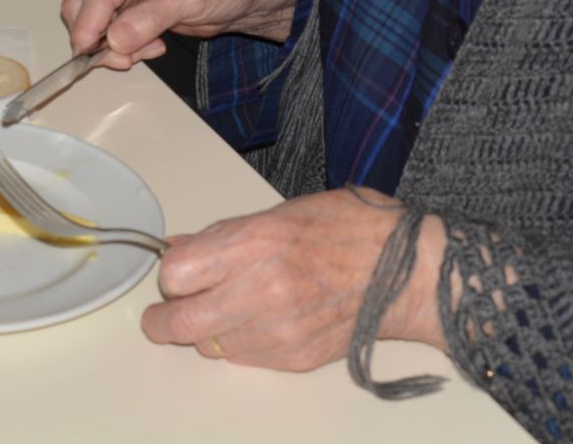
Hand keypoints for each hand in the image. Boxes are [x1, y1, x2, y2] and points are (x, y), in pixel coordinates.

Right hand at [59, 0, 300, 65]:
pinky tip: (150, 43)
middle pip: (83, 3)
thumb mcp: (191, 0)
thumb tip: (113, 40)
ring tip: (150, 48)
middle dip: (98, 38)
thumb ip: (150, 19)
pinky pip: (106, 25)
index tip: (85, 55)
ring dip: (112, 43)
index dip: (87, 25)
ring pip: (90, 17)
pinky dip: (121, 42)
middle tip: (127, 59)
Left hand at [142, 188, 447, 368]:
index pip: (175, 276)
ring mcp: (278, 330)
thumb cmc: (352, 230)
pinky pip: (244, 359)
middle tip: (162, 318)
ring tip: (227, 311)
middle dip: (163, 321)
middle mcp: (261, 290)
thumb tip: (179, 251)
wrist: (409, 273)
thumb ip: (223, 237)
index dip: (170, 277)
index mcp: (255, 243)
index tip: (176, 276)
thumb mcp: (280, 212)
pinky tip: (260, 322)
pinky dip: (240, 345)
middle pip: (181, 323)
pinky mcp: (294, 359)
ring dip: (207, 333)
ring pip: (209, 347)